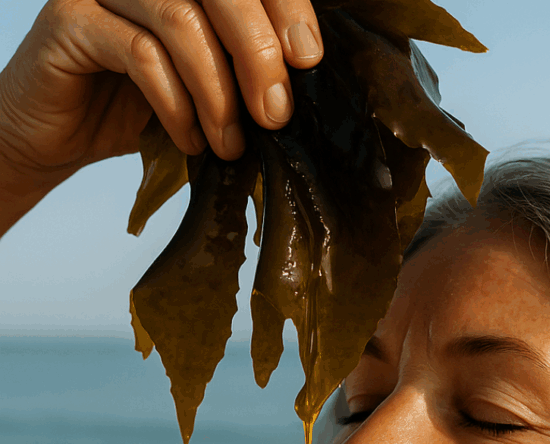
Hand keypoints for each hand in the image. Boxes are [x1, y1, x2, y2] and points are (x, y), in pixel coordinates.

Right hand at [0, 0, 323, 186]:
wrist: (61, 134)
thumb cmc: (140, 109)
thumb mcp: (207, 88)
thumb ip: (245, 74)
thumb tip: (301, 87)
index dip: (285, 7)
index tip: (309, 59)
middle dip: (257, 52)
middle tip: (275, 114)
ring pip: (180, 19)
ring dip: (216, 91)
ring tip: (230, 143)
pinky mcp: (71, 18)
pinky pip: (139, 53)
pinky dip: (175, 104)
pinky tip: (191, 140)